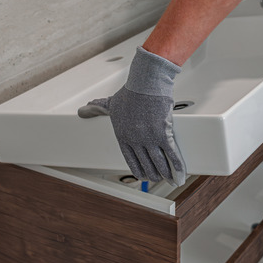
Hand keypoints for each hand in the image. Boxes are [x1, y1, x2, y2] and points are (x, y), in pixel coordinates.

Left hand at [78, 47, 186, 186]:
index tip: (143, 176)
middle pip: (146, 164)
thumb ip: (96, 109)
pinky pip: (171, 153)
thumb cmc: (130, 92)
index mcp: (123, 136)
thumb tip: (82, 111)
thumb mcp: (110, 103)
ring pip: (159, 162)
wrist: (146, 83)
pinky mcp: (163, 132)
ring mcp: (149, 138)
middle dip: (154, 174)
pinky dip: (177, 164)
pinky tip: (180, 171)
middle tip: (159, 178)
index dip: (138, 170)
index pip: (130, 160)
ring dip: (166, 173)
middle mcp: (135, 140)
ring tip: (172, 179)